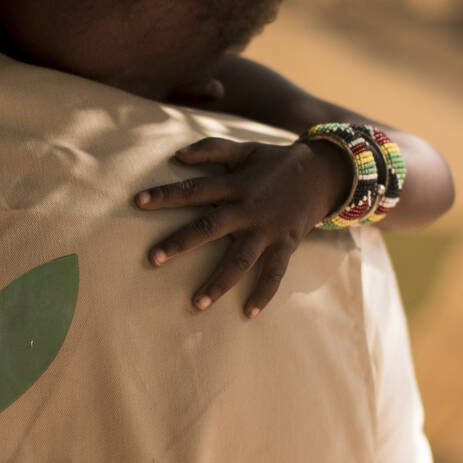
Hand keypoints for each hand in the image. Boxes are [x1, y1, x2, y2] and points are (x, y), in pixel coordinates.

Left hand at [135, 137, 353, 318]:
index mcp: (236, 184)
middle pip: (210, 227)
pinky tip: (248, 313)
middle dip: (180, 243)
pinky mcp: (286, 243)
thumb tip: (176, 156)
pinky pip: (274, 272)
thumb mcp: (245, 150)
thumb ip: (211, 150)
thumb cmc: (276, 162)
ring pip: (240, 259)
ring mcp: (268, 229)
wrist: (324, 172)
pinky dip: (263, 293)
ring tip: (196, 304)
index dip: (166, 195)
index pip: (194, 189)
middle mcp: (249, 208)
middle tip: (152, 258)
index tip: (137, 202)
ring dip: (218, 282)